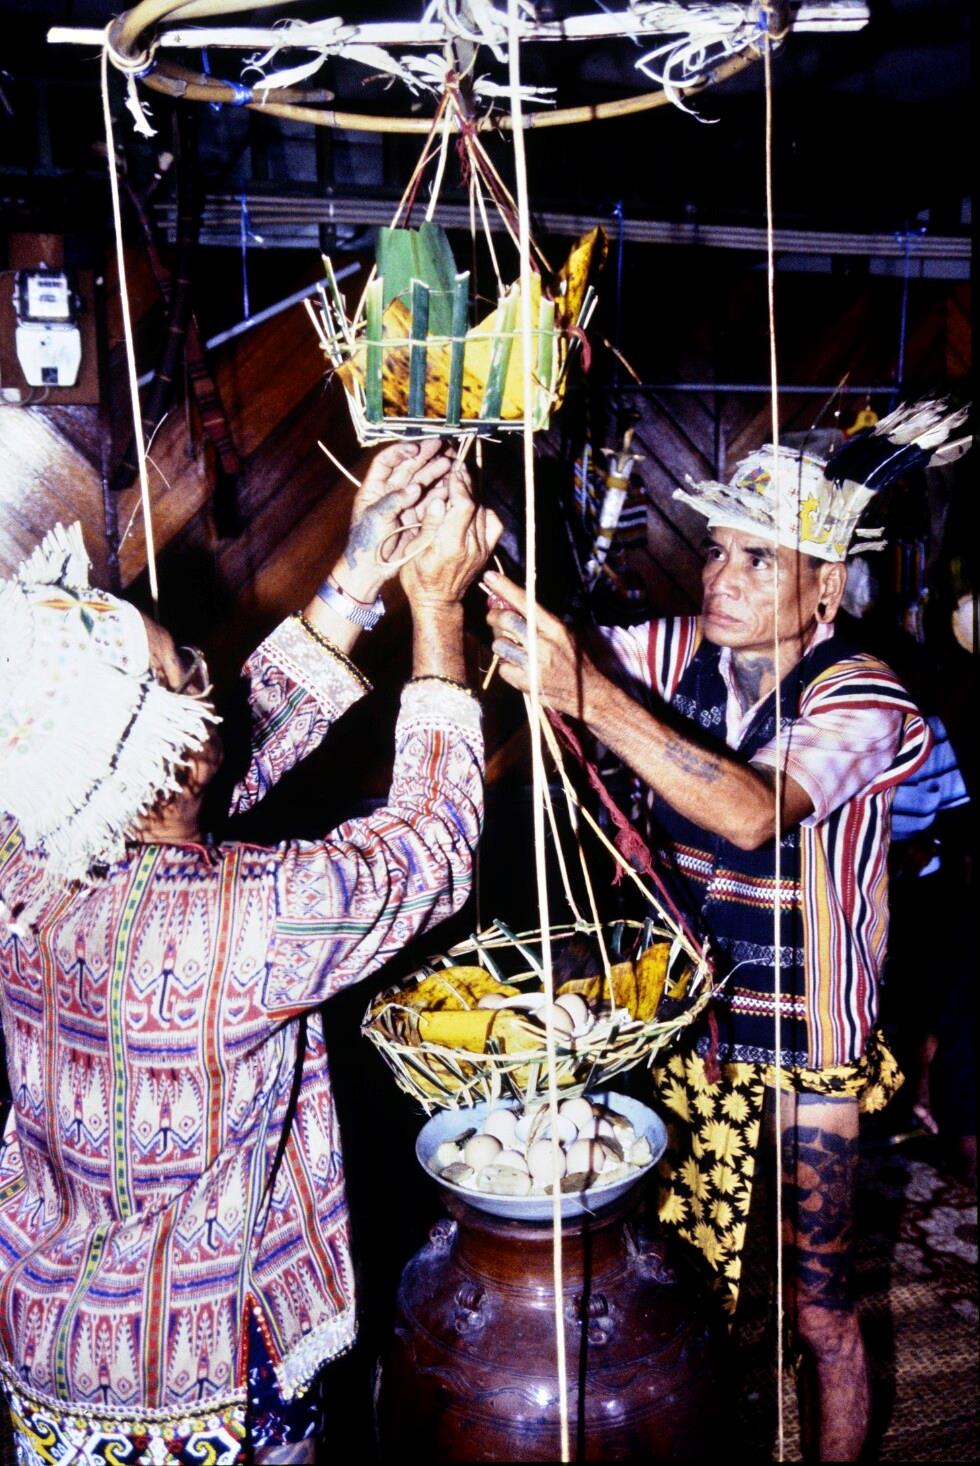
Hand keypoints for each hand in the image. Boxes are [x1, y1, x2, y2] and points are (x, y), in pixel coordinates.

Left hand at [335, 439, 453, 601]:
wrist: (372, 569)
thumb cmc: (366, 542)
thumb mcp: (376, 518)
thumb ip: (395, 500)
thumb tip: (416, 487)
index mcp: (374, 488)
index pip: (386, 461)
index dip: (401, 452)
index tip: (416, 448)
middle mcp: (389, 492)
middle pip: (408, 468)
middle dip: (425, 456)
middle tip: (442, 446)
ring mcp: (404, 504)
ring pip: (421, 482)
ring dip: (435, 471)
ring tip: (451, 463)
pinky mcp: (416, 516)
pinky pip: (429, 500)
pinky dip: (440, 491)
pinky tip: (451, 483)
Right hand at [402, 464, 502, 609]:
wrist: (438, 602)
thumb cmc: (418, 578)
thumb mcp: (414, 552)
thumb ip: (429, 525)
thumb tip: (439, 500)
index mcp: (451, 545)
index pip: (464, 506)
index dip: (460, 485)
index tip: (453, 471)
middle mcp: (471, 546)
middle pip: (475, 505)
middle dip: (466, 484)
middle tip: (458, 468)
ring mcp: (482, 549)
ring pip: (484, 512)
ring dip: (474, 495)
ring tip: (462, 483)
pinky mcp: (487, 551)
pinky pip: (493, 524)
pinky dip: (485, 511)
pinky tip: (474, 507)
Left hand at [484, 570, 601, 717]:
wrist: (589, 694)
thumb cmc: (575, 660)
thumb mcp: (564, 634)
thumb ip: (539, 621)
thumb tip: (508, 604)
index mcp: (555, 628)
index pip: (526, 602)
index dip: (505, 587)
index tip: (490, 577)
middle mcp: (543, 644)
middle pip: (506, 620)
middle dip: (494, 616)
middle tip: (493, 617)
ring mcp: (533, 664)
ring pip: (499, 645)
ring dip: (500, 644)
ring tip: (512, 648)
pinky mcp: (526, 683)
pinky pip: (503, 668)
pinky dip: (506, 666)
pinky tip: (518, 666)